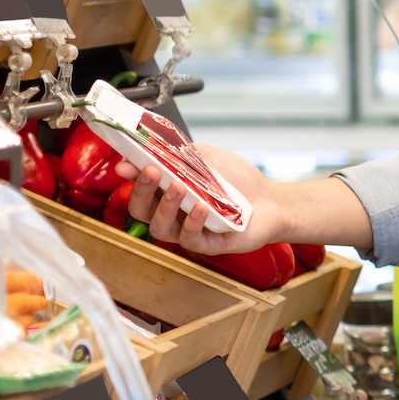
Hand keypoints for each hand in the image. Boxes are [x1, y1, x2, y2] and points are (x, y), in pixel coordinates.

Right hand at [116, 146, 283, 254]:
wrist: (272, 198)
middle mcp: (173, 216)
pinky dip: (192, 223)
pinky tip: (201, 207)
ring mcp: (189, 232)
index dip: (131, 179)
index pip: (139, 191)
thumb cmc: (237, 179)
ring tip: (178, 187)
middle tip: (152, 171)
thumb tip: (137, 154)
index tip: (127, 164)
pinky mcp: (209, 245)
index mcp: (167, 195)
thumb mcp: (205, 157)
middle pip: (142, 212)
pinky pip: (191, 240)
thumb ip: (174, 155)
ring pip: (161, 229)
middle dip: (142, 191)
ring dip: (166, 207)